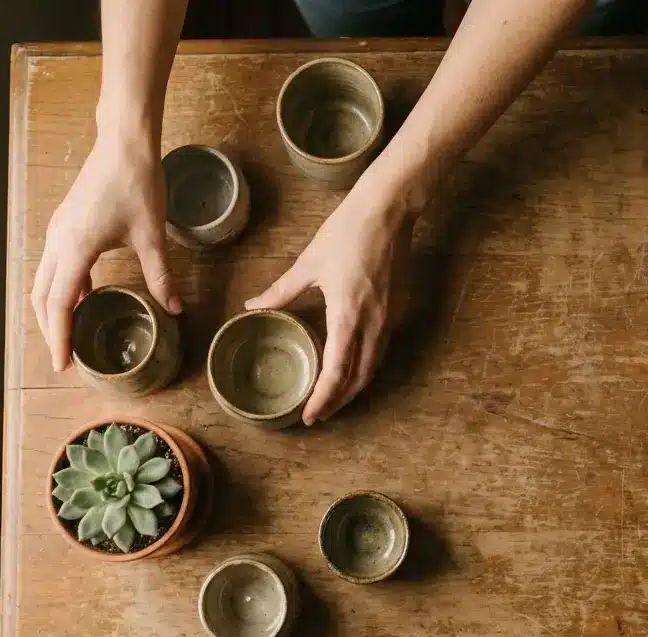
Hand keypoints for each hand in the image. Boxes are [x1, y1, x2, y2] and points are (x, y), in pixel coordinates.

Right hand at [32, 133, 182, 371]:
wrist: (124, 142)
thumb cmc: (137, 184)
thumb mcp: (152, 236)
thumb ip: (161, 276)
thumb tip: (176, 309)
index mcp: (75, 248)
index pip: (58, 305)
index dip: (59, 338)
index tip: (63, 365)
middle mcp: (58, 241)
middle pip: (43, 296)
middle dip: (52, 329)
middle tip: (66, 356)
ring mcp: (58, 230)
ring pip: (46, 280)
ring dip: (55, 308)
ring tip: (71, 333)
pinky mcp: (66, 222)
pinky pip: (57, 264)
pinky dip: (63, 286)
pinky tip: (84, 297)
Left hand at [245, 189, 412, 424]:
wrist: (389, 210)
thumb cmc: (348, 232)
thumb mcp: (309, 264)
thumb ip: (281, 292)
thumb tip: (252, 305)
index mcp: (348, 316)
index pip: (337, 372)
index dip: (323, 398)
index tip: (308, 415)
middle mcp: (372, 324)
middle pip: (358, 379)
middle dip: (338, 401)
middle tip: (318, 415)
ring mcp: (388, 318)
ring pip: (373, 367)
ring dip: (354, 388)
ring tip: (333, 399)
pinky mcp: (395, 310)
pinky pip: (380, 350)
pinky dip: (365, 367)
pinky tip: (352, 367)